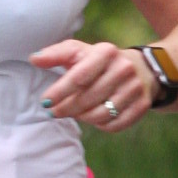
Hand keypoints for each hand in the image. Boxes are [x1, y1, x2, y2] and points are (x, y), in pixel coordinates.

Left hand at [30, 38, 155, 133]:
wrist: (141, 67)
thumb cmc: (100, 61)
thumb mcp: (79, 51)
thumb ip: (56, 54)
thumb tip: (34, 58)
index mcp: (106, 51)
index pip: (79, 77)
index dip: (59, 92)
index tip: (45, 103)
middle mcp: (124, 68)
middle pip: (88, 98)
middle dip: (66, 109)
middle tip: (54, 112)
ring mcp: (135, 87)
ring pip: (101, 114)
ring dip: (82, 118)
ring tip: (74, 113)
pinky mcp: (142, 104)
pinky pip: (115, 124)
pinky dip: (100, 125)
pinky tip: (93, 118)